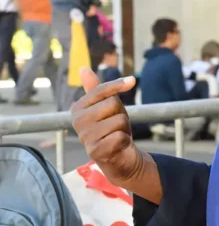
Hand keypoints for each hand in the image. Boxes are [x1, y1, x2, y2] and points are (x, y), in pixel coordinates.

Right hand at [70, 67, 143, 187]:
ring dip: (124, 129)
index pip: (101, 89)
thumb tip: (83, 69)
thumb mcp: (107, 105)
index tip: (132, 81)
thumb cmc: (112, 127)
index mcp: (78, 107)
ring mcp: (85, 137)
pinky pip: (120, 136)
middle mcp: (77, 121)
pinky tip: (116, 146)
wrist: (119, 156)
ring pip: (119, 120)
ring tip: (116, 135)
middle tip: (116, 125)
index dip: (119, 84)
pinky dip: (124, 141)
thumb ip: (97, 88)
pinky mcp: (95, 152)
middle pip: (113, 104)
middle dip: (121, 114)